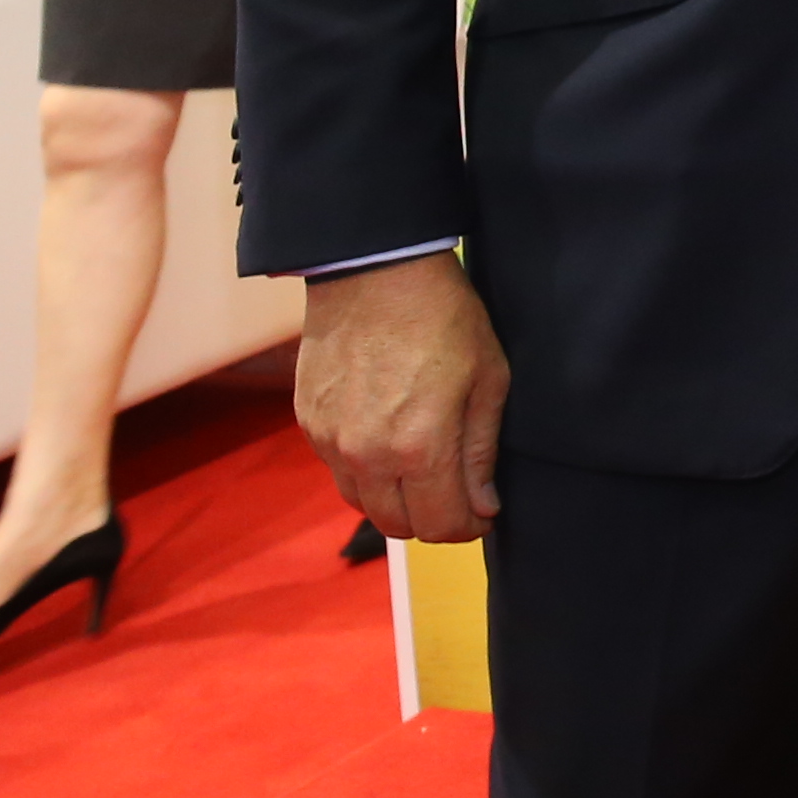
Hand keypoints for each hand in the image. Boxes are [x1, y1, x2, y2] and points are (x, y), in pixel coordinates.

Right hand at [298, 253, 509, 543]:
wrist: (374, 270)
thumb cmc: (443, 318)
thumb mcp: (488, 380)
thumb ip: (481, 452)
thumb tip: (483, 506)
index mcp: (420, 448)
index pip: (441, 527)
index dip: (468, 527)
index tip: (483, 513)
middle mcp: (367, 455)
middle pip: (399, 527)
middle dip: (433, 520)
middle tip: (457, 496)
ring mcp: (331, 441)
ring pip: (364, 504)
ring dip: (396, 501)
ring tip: (424, 469)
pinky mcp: (309, 423)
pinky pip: (338, 471)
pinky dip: (366, 471)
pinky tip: (389, 441)